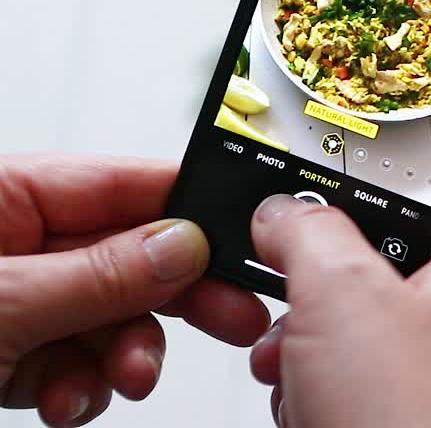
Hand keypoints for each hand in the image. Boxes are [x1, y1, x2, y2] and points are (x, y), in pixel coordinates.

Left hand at [0, 156, 270, 426]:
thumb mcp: (3, 303)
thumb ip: (97, 274)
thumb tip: (186, 245)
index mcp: (10, 196)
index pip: (126, 184)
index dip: (193, 210)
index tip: (250, 241)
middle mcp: (20, 242)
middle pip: (134, 255)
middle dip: (179, 297)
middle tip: (234, 318)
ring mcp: (21, 301)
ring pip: (115, 317)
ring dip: (128, 355)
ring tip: (124, 378)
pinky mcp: (13, 352)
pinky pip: (81, 361)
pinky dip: (84, 387)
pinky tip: (63, 401)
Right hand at [249, 131, 430, 427]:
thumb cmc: (412, 421)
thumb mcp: (344, 295)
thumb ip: (309, 232)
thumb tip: (286, 213)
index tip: (397, 114)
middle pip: (409, 234)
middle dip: (339, 240)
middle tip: (299, 231)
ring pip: (368, 304)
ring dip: (314, 315)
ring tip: (291, 335)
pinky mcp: (403, 402)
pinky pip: (353, 361)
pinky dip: (314, 366)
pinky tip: (294, 384)